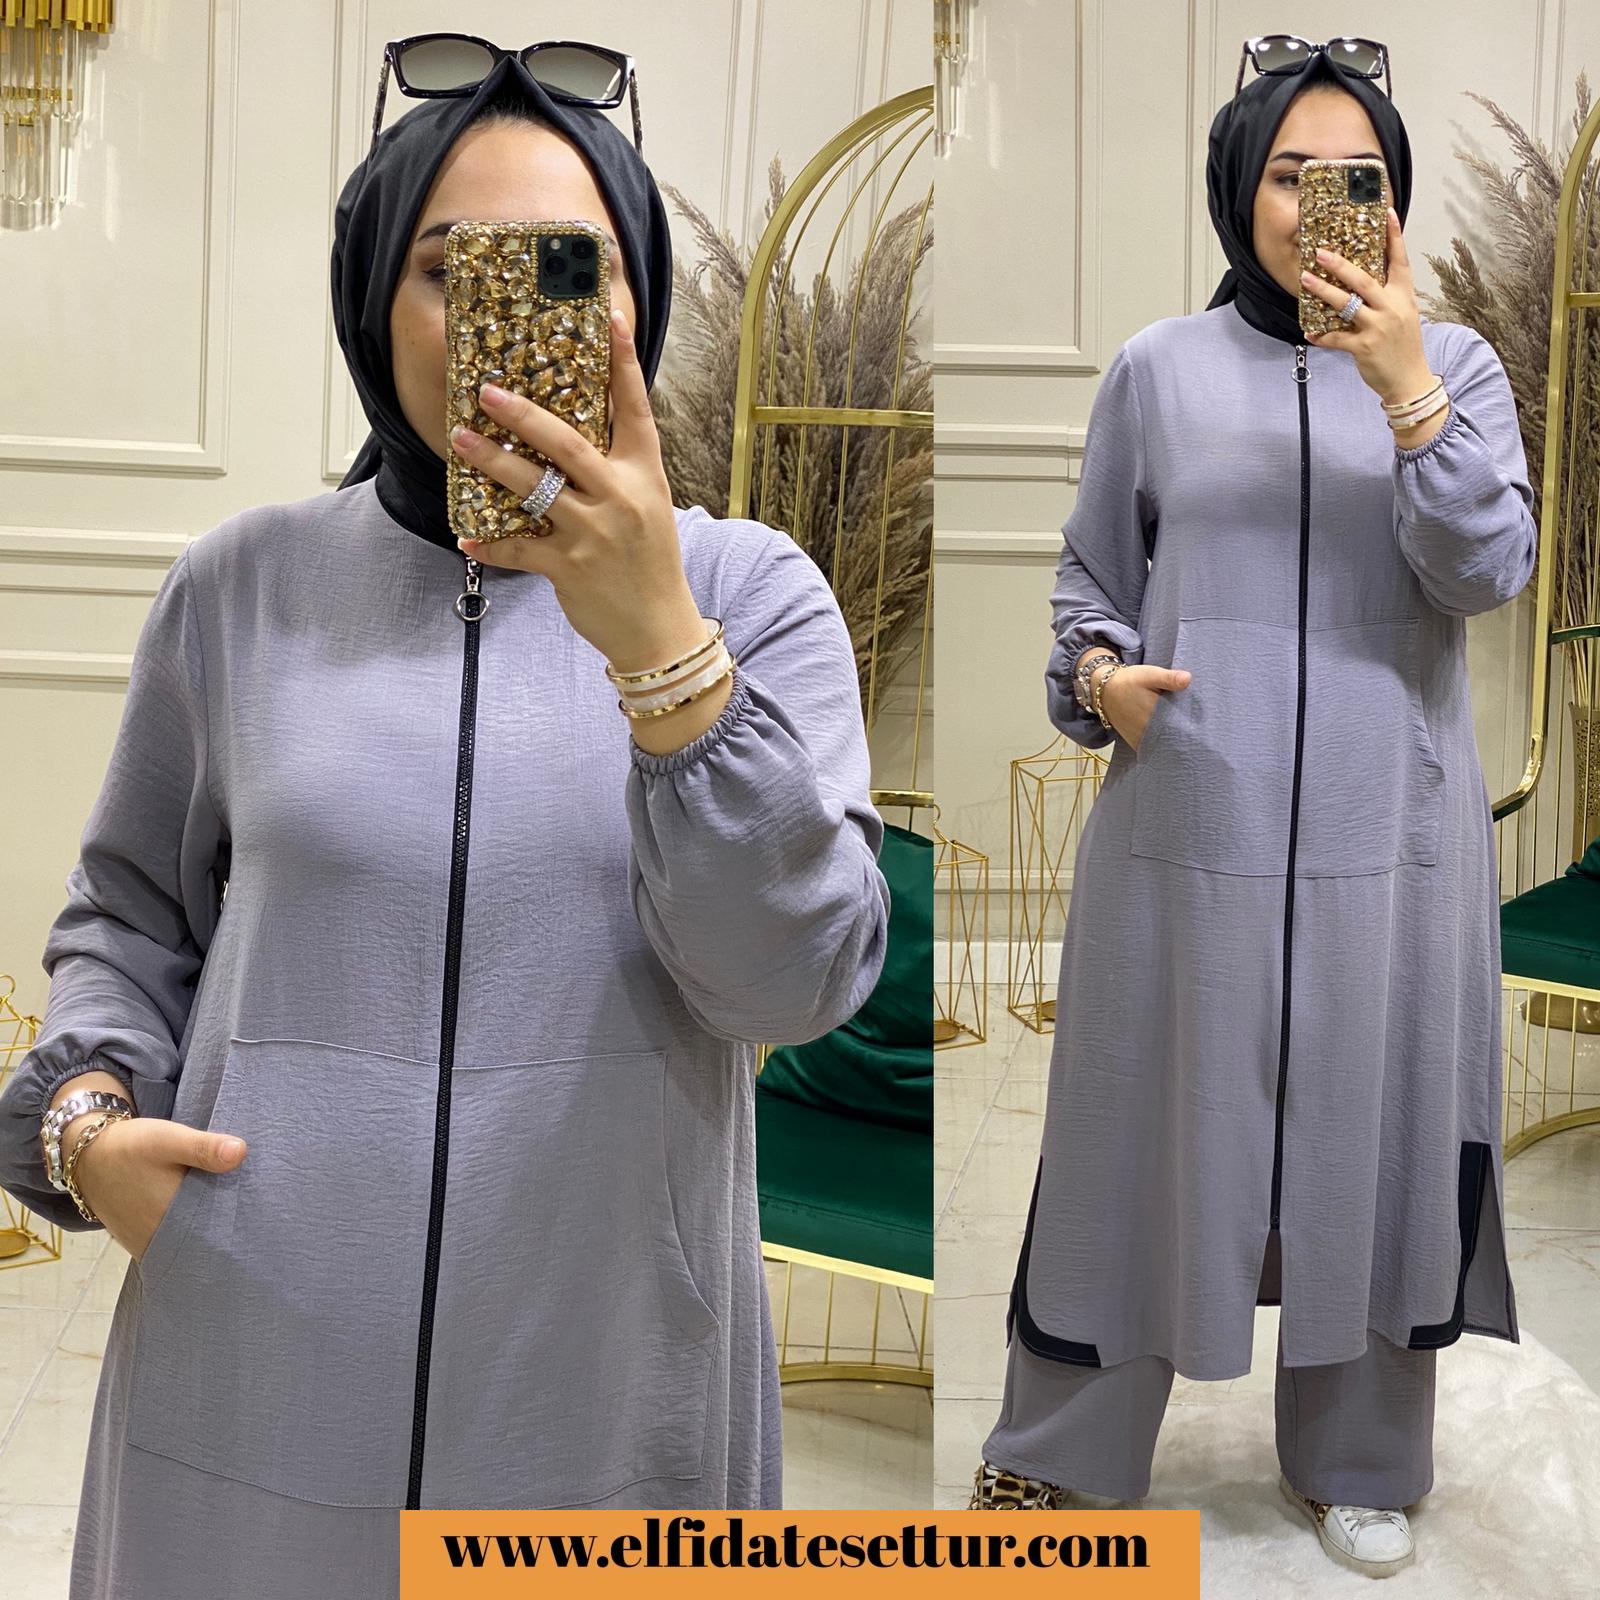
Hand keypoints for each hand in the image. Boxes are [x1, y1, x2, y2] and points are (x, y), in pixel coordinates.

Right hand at [64, 1112, 246, 1261]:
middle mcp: (160, 1240)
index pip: (219, 1233)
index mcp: (172, 1219)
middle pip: (206, 1239)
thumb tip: (241, 1151)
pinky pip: (174, 1240)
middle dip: (229, 1228)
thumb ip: (203, 1147)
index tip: (265, 1213)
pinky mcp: (142, 1239)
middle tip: (258, 1211)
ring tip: (240, 1213)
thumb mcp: (167, 1139)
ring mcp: (149, 1243)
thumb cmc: (130, 1147)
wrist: (88, 1156)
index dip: (243, 1224)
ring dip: (209, 1229)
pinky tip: (208, 1215)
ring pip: (190, 1242)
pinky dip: (191, 1230)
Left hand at [447, 311, 709, 675]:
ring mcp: (595, 534)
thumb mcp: (647, 510)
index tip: (608, 317)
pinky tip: (467, 539)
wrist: (660, 630)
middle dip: (522, 415)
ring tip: (461, 442)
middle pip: (567, 444)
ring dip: (492, 463)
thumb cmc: (650, 565)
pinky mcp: (569, 569)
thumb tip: (569, 439)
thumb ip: (615, 474)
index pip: (635, 409)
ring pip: (534, 489)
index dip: (623, 362)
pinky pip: (519, 549)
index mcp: (646, 477)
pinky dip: (490, 545)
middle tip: (487, 392)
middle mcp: (621, 499)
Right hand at [1099, 664, 1191, 750]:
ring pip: (1164, 744)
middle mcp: (1148, 730)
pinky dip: (1161, 744)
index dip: (1193, 723)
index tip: (1200, 721)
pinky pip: (1153, 747)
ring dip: (1173, 739)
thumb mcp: (1150, 674)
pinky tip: (1167, 736)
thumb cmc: (1129, 681)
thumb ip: (1169, 678)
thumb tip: (1187, 678)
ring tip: (1182, 731)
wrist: (1106, 691)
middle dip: (1185, 732)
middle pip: (1174, 736)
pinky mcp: (1136, 742)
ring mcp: (1141, 738)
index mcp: (1156, 713)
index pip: (1183, 724)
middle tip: (1194, 726)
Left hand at [1299, 208, 1435, 408]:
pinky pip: (1336, 338)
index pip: (1400, 261)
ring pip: (1346, 305)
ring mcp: (1378, 328)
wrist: (1410, 380)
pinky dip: (1321, 335)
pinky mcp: (1363, 347)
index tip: (1387, 212)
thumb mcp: (1403, 315)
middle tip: (1320, 252)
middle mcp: (1392, 308)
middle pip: (1364, 280)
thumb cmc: (1403, 346)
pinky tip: (1309, 332)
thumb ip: (1386, 297)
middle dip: (1340, 265)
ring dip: (1323, 291)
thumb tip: (1361, 281)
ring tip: (1305, 279)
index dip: (1394, 236)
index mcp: (1404, 297)